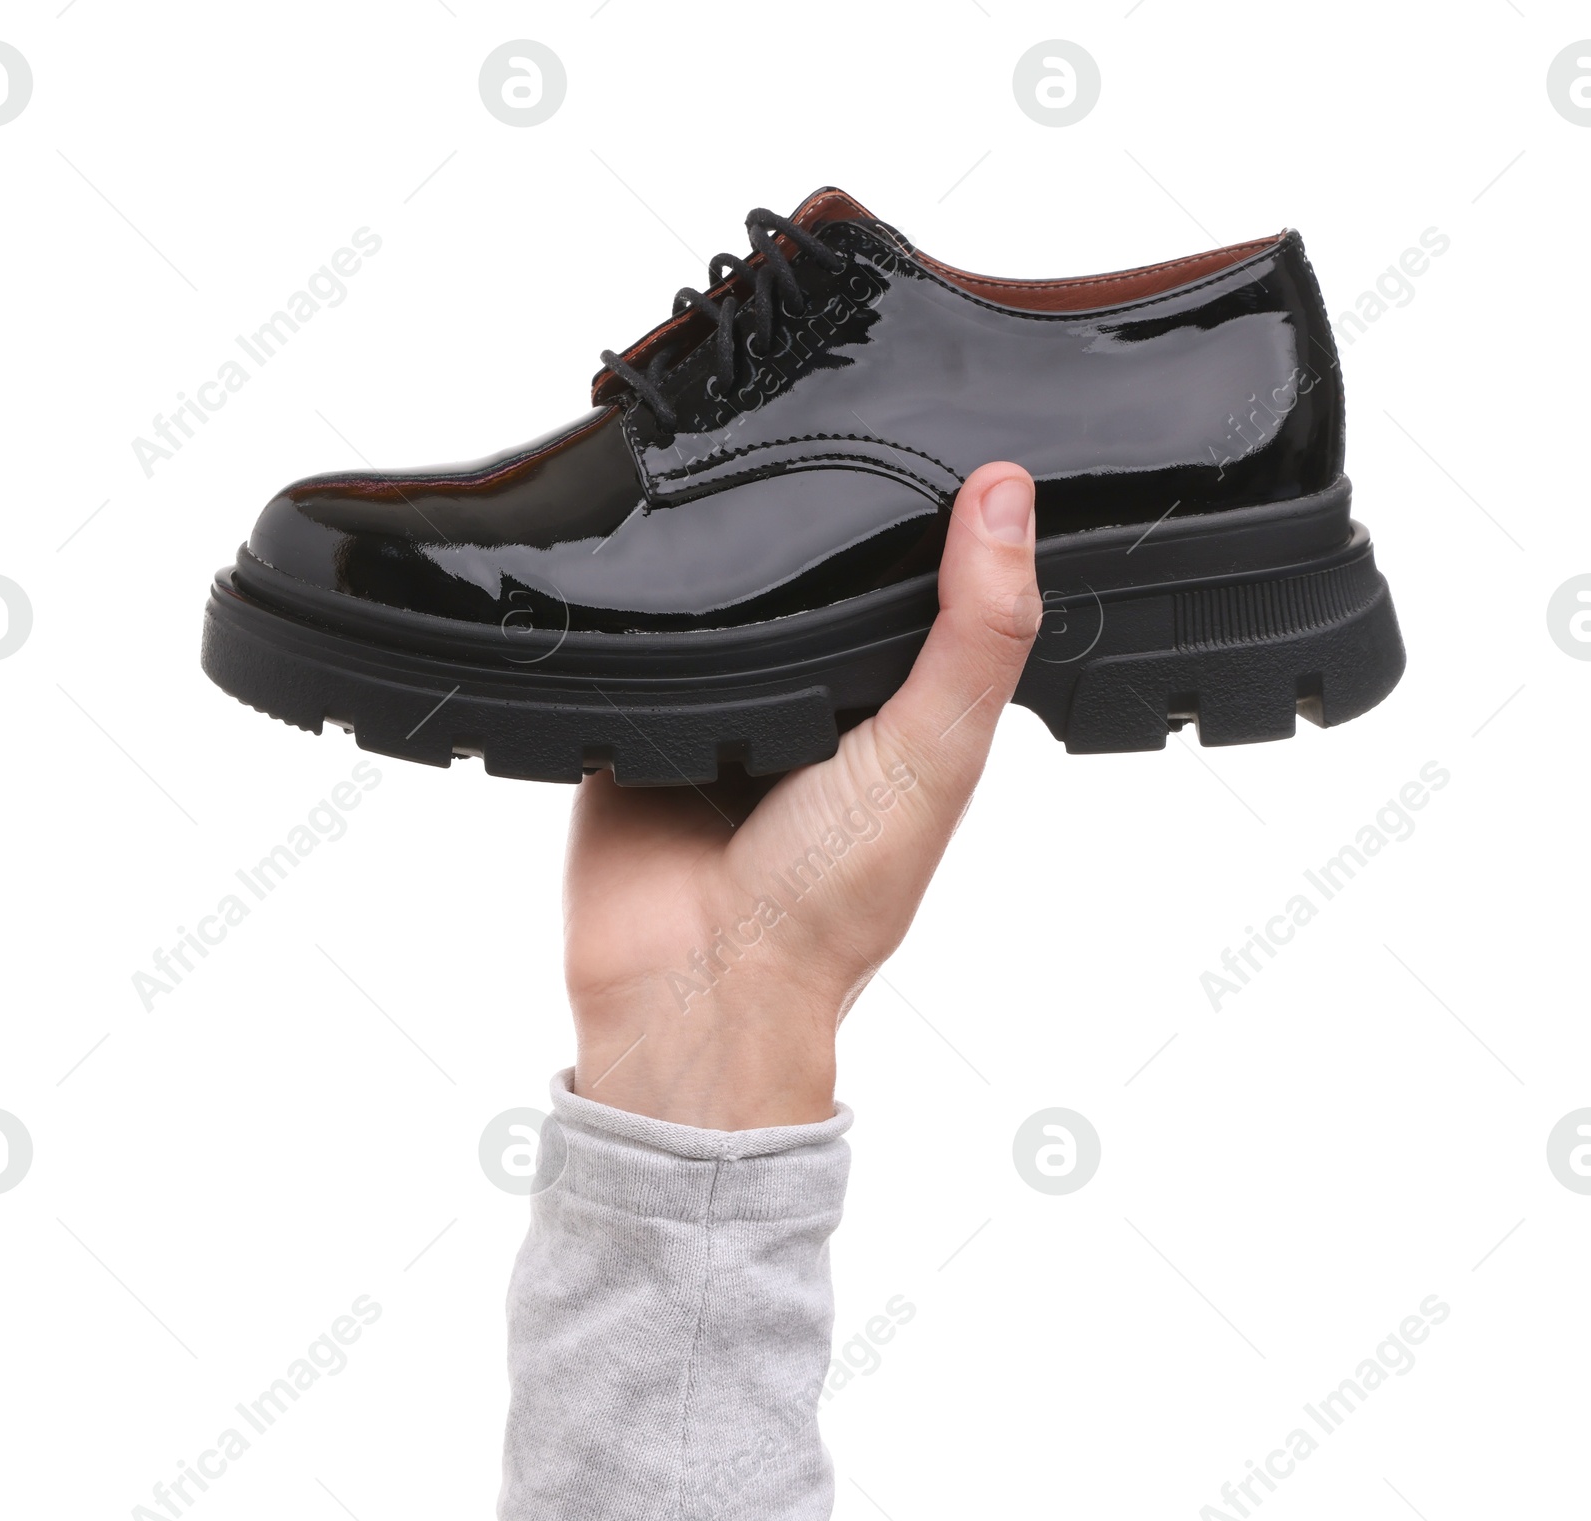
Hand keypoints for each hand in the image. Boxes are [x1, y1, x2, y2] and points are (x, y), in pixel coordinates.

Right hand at [563, 463, 1040, 1128]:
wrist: (694, 979)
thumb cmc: (831, 898)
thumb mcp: (935, 753)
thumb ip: (976, 633)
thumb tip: (1009, 498)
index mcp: (898, 705)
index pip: (927, 581)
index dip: (940, 508)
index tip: (948, 415)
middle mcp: (815, 697)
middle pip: (818, 573)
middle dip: (815, 512)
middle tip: (815, 414)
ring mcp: (724, 698)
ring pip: (724, 587)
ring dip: (719, 549)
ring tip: (724, 468)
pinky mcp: (641, 706)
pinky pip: (637, 629)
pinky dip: (640, 596)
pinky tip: (649, 550)